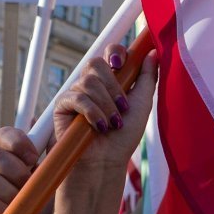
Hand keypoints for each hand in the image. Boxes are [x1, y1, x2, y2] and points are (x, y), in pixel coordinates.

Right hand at [53, 46, 156, 213]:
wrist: (105, 162)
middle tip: (123, 108)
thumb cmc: (123, 137)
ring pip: (88, 81)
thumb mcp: (141, 105)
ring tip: (113, 123)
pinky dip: (92, 112)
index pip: (111, 53)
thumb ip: (147, 78)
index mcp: (112, 80)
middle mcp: (93, 84)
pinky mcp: (63, 106)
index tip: (121, 64)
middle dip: (113, 85)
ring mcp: (76, 93)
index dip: (115, 52)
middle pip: (96, 63)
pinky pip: (76, 98)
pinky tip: (99, 127)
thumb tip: (151, 52)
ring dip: (106, 104)